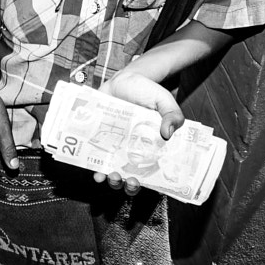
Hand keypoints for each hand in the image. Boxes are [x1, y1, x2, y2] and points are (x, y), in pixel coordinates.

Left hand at [99, 70, 181, 192]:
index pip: (150, 172)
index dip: (147, 182)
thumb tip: (168, 133)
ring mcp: (115, 145)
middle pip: (129, 176)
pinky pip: (95, 156)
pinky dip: (93, 164)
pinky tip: (94, 168)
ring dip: (110, 179)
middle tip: (128, 181)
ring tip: (111, 176)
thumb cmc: (147, 91)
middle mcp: (132, 150)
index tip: (141, 183)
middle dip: (127, 185)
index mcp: (151, 146)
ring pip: (112, 170)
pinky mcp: (101, 137)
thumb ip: (172, 114)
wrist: (125, 78)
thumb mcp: (163, 100)